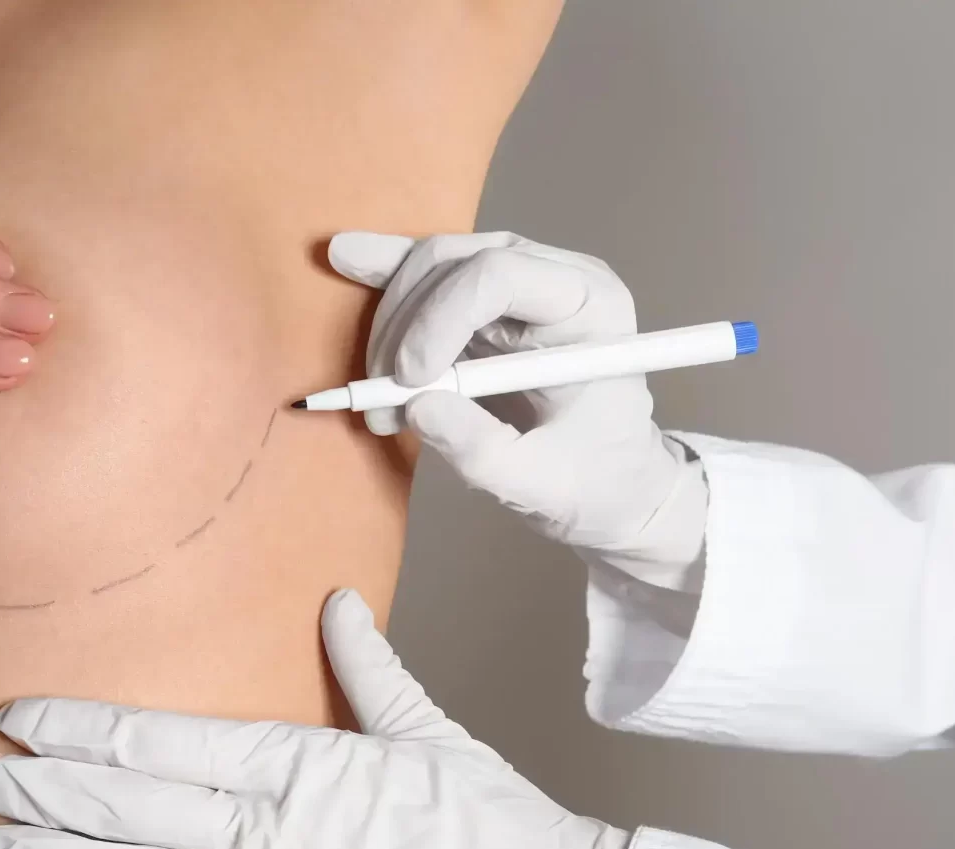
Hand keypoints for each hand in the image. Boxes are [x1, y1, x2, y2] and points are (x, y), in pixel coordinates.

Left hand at [0, 589, 629, 848]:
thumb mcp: (429, 738)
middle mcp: (270, 832)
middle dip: (45, 793)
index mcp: (301, 772)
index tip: (22, 718)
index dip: (85, 732)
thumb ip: (372, 671)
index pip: (165, 745)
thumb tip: (338, 606)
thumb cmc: (487, 827)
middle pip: (131, 809)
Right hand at [327, 231, 700, 563]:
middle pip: (457, 262)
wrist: (610, 483)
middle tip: (381, 399)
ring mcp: (521, 280)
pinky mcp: (486, 298)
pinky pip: (429, 275)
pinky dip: (385, 273)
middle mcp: (556, 277)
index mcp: (590, 309)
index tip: (410, 382)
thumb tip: (416, 406)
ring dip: (389, 326)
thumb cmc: (593, 482)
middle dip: (404, 327)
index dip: (440, 318)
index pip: (501, 274)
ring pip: (432, 266)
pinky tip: (344, 257)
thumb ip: (480, 449)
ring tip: (377, 396)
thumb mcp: (540, 484)